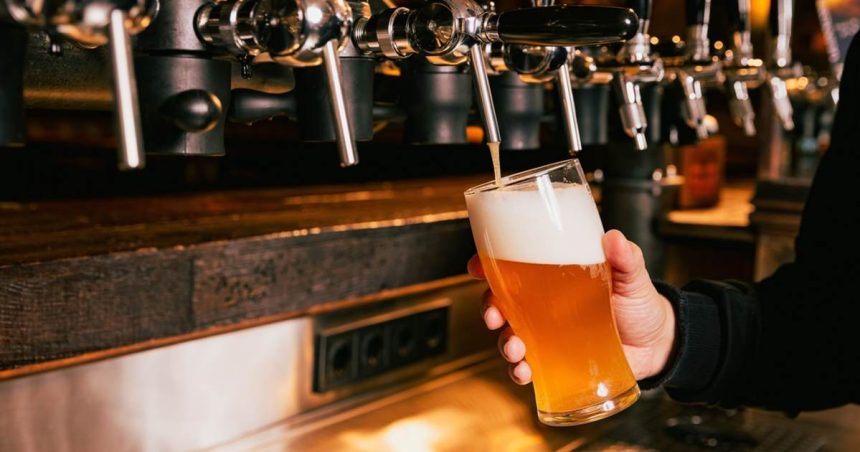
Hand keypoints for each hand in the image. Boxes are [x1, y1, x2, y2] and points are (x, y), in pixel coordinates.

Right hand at [467, 229, 675, 384]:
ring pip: (508, 335)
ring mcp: (546, 333)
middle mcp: (542, 304)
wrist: (658, 344)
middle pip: (500, 301)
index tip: (477, 266)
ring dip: (503, 342)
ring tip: (515, 349)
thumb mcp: (633, 275)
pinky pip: (526, 365)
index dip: (487, 264)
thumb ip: (625, 257)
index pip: (511, 265)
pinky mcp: (554, 360)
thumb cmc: (640, 303)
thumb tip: (614, 238)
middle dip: (488, 307)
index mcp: (553, 276)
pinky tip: (524, 371)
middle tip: (493, 315)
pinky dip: (518, 370)